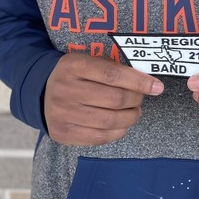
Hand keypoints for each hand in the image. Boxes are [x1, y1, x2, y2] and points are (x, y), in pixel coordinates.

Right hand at [44, 53, 163, 145]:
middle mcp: (65, 89)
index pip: (112, 75)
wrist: (42, 92)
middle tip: (141, 98)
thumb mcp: (88, 61)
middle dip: (136, 99)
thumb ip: (113, 69)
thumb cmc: (75, 75)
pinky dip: (119, 131)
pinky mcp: (63, 133)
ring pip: (110, 120)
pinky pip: (100, 137)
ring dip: (131, 116)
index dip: (138, 81)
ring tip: (134, 111)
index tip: (156, 86)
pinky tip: (123, 123)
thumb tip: (148, 83)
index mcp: (73, 65)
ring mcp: (62, 113)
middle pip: (114, 99)